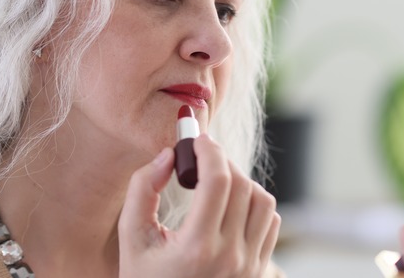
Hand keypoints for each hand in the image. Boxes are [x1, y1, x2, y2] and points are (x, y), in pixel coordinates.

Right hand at [118, 134, 280, 277]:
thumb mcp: (132, 239)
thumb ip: (142, 189)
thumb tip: (169, 154)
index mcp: (197, 249)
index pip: (217, 182)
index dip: (209, 151)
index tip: (197, 139)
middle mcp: (230, 258)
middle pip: (241, 185)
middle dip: (222, 161)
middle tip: (202, 156)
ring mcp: (250, 266)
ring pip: (263, 200)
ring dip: (242, 181)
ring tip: (217, 181)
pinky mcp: (260, 270)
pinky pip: (270, 221)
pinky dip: (255, 203)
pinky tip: (231, 205)